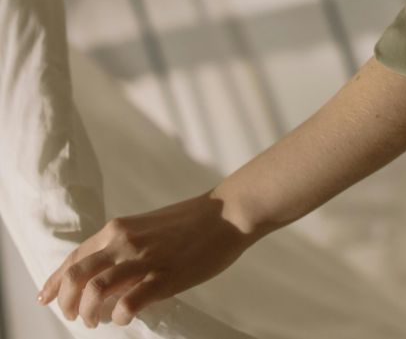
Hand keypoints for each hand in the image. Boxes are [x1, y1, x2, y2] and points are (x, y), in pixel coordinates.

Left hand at [37, 190, 257, 328]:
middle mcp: (124, 243)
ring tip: (96, 322)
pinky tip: (124, 318)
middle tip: (74, 317)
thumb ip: (126, 248)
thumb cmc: (194, 220)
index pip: (74, 258)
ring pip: (96, 291)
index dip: (55, 282)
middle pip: (77, 277)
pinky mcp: (165, 277)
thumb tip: (112, 278)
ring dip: (89, 314)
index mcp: (118, 229)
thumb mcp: (149, 227)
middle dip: (67, 303)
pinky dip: (119, 316)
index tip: (47, 298)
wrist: (227, 213)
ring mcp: (144, 260)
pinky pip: (128, 304)